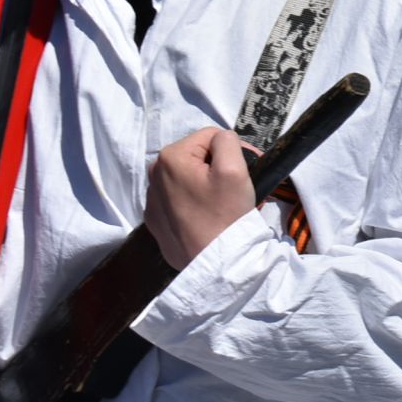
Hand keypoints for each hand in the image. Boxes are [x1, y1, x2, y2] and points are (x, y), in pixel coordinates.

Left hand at [145, 128, 255, 268]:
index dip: (234, 150)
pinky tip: (211, 218)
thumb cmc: (225, 214)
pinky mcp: (156, 222)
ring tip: (229, 205)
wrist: (215, 264)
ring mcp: (152, 201)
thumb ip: (226, 140)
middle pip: (198, 158)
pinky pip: (181, 202)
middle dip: (221, 168)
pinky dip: (198, 204)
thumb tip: (221, 140)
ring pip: (190, 180)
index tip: (250, 170)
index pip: (210, 137)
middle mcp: (153, 176)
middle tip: (241, 189)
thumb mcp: (234, 168)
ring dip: (211, 186)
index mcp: (169, 158)